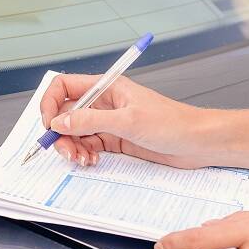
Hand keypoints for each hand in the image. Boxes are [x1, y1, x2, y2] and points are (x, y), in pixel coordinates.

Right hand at [39, 74, 211, 167]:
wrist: (197, 143)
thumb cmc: (172, 123)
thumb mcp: (128, 121)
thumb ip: (91, 120)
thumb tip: (60, 122)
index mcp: (107, 87)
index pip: (65, 86)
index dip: (51, 104)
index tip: (50, 125)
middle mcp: (104, 103)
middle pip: (67, 114)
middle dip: (61, 133)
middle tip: (66, 151)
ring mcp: (109, 122)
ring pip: (76, 133)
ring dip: (72, 147)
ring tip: (82, 160)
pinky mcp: (116, 140)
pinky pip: (89, 146)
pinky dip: (84, 154)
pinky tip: (91, 162)